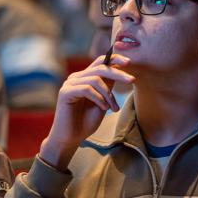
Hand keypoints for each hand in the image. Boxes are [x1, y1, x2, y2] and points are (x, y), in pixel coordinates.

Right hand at [39, 54, 133, 169]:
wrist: (70, 139)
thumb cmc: (86, 122)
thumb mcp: (102, 102)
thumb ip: (107, 87)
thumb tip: (119, 72)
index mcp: (85, 78)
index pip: (101, 62)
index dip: (115, 59)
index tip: (129, 62)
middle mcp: (76, 77)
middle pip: (100, 68)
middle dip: (118, 73)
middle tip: (132, 80)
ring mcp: (69, 84)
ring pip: (95, 79)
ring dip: (108, 94)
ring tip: (113, 108)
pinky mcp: (65, 92)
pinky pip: (87, 89)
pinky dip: (99, 98)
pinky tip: (103, 108)